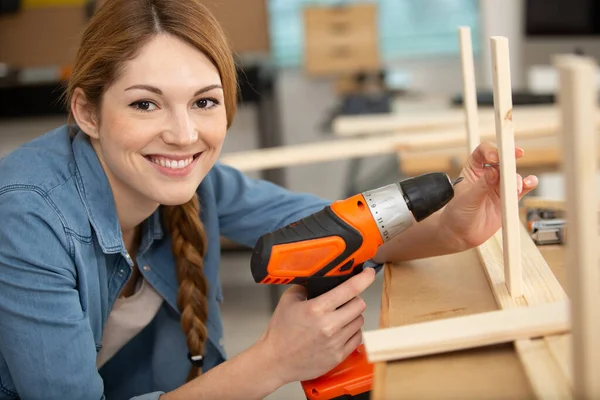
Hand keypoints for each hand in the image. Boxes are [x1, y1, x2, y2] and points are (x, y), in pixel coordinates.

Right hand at [257, 268, 375, 384]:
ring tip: (339, 317)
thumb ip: (306, 287)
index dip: (363, 278)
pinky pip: (358, 338)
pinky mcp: (339, 356)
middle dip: (354, 299)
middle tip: (344, 300)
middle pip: (359, 304)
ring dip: (353, 316)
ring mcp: (335, 343)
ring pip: (360, 321)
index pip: (349, 289)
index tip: (369, 273)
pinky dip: (352, 331)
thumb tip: (321, 279)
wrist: (276, 361)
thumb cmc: (280, 332)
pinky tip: (340, 331)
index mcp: (316, 309)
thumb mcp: (288, 301)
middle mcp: (329, 326)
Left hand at [438, 141, 537, 250]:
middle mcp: (487, 175)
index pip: (482, 153)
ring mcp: (499, 186)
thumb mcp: (467, 198)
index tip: (494, 156)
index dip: (490, 150)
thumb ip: (481, 185)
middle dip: (509, 157)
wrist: (462, 234)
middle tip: (517, 154)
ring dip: (517, 177)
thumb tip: (494, 171)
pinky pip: (522, 188)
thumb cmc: (458, 214)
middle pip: (501, 160)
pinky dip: (528, 184)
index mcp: (473, 170)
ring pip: (513, 174)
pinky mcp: (508, 198)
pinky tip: (529, 183)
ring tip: (514, 187)